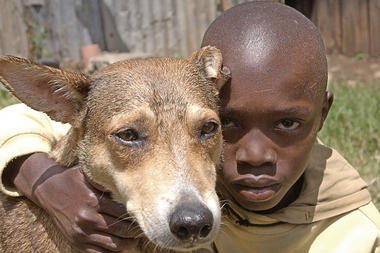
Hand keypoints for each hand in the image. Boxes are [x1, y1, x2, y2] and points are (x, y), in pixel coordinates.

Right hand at [12, 152, 141, 252]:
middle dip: (135, 232)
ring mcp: (81, 234)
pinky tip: (121, 246)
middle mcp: (87, 219)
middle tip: (144, 229)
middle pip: (121, 231)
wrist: (48, 190)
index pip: (122, 213)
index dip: (136, 216)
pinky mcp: (76, 243)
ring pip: (113, 245)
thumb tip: (129, 181)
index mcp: (93, 201)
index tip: (144, 216)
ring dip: (128, 244)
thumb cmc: (73, 179)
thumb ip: (107, 180)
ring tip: (135, 239)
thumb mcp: (89, 174)